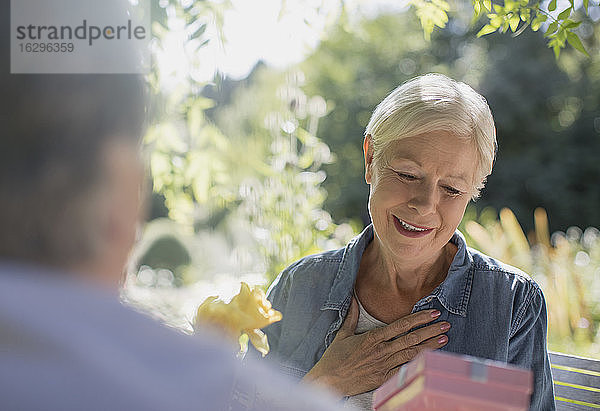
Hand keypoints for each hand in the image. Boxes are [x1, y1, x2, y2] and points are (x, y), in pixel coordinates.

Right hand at [302, 297, 448, 396]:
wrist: (329, 381)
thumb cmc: (335, 358)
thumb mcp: (342, 334)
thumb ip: (351, 316)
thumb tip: (352, 298)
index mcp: (373, 338)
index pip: (401, 325)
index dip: (419, 318)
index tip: (433, 313)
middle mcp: (381, 350)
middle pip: (411, 338)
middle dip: (430, 330)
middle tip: (446, 324)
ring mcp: (384, 366)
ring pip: (412, 353)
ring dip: (429, 346)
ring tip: (444, 339)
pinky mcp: (384, 379)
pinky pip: (405, 371)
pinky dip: (418, 364)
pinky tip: (431, 359)